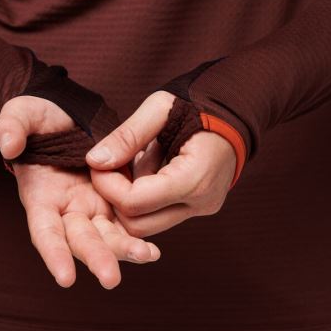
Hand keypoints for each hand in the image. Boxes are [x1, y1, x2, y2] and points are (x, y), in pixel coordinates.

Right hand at [0, 96, 160, 288]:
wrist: (69, 116)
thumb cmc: (39, 118)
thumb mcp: (22, 114)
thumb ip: (10, 127)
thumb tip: (9, 146)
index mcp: (41, 196)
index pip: (45, 230)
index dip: (53, 253)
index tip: (65, 278)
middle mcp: (67, 210)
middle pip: (81, 240)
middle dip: (96, 259)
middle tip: (112, 279)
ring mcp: (93, 208)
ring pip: (108, 237)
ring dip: (125, 251)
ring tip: (148, 256)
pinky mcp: (115, 201)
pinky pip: (127, 224)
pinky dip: (139, 238)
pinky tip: (154, 250)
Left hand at [85, 91, 235, 236]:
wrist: (234, 112)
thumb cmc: (198, 104)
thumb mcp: (159, 108)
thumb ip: (127, 136)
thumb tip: (95, 161)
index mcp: (195, 178)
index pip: (134, 203)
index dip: (107, 186)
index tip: (98, 163)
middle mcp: (201, 202)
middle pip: (137, 225)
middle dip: (114, 198)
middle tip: (108, 168)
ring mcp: (201, 209)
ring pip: (147, 226)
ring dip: (128, 200)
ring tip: (131, 166)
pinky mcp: (198, 209)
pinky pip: (159, 216)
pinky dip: (144, 199)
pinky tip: (145, 170)